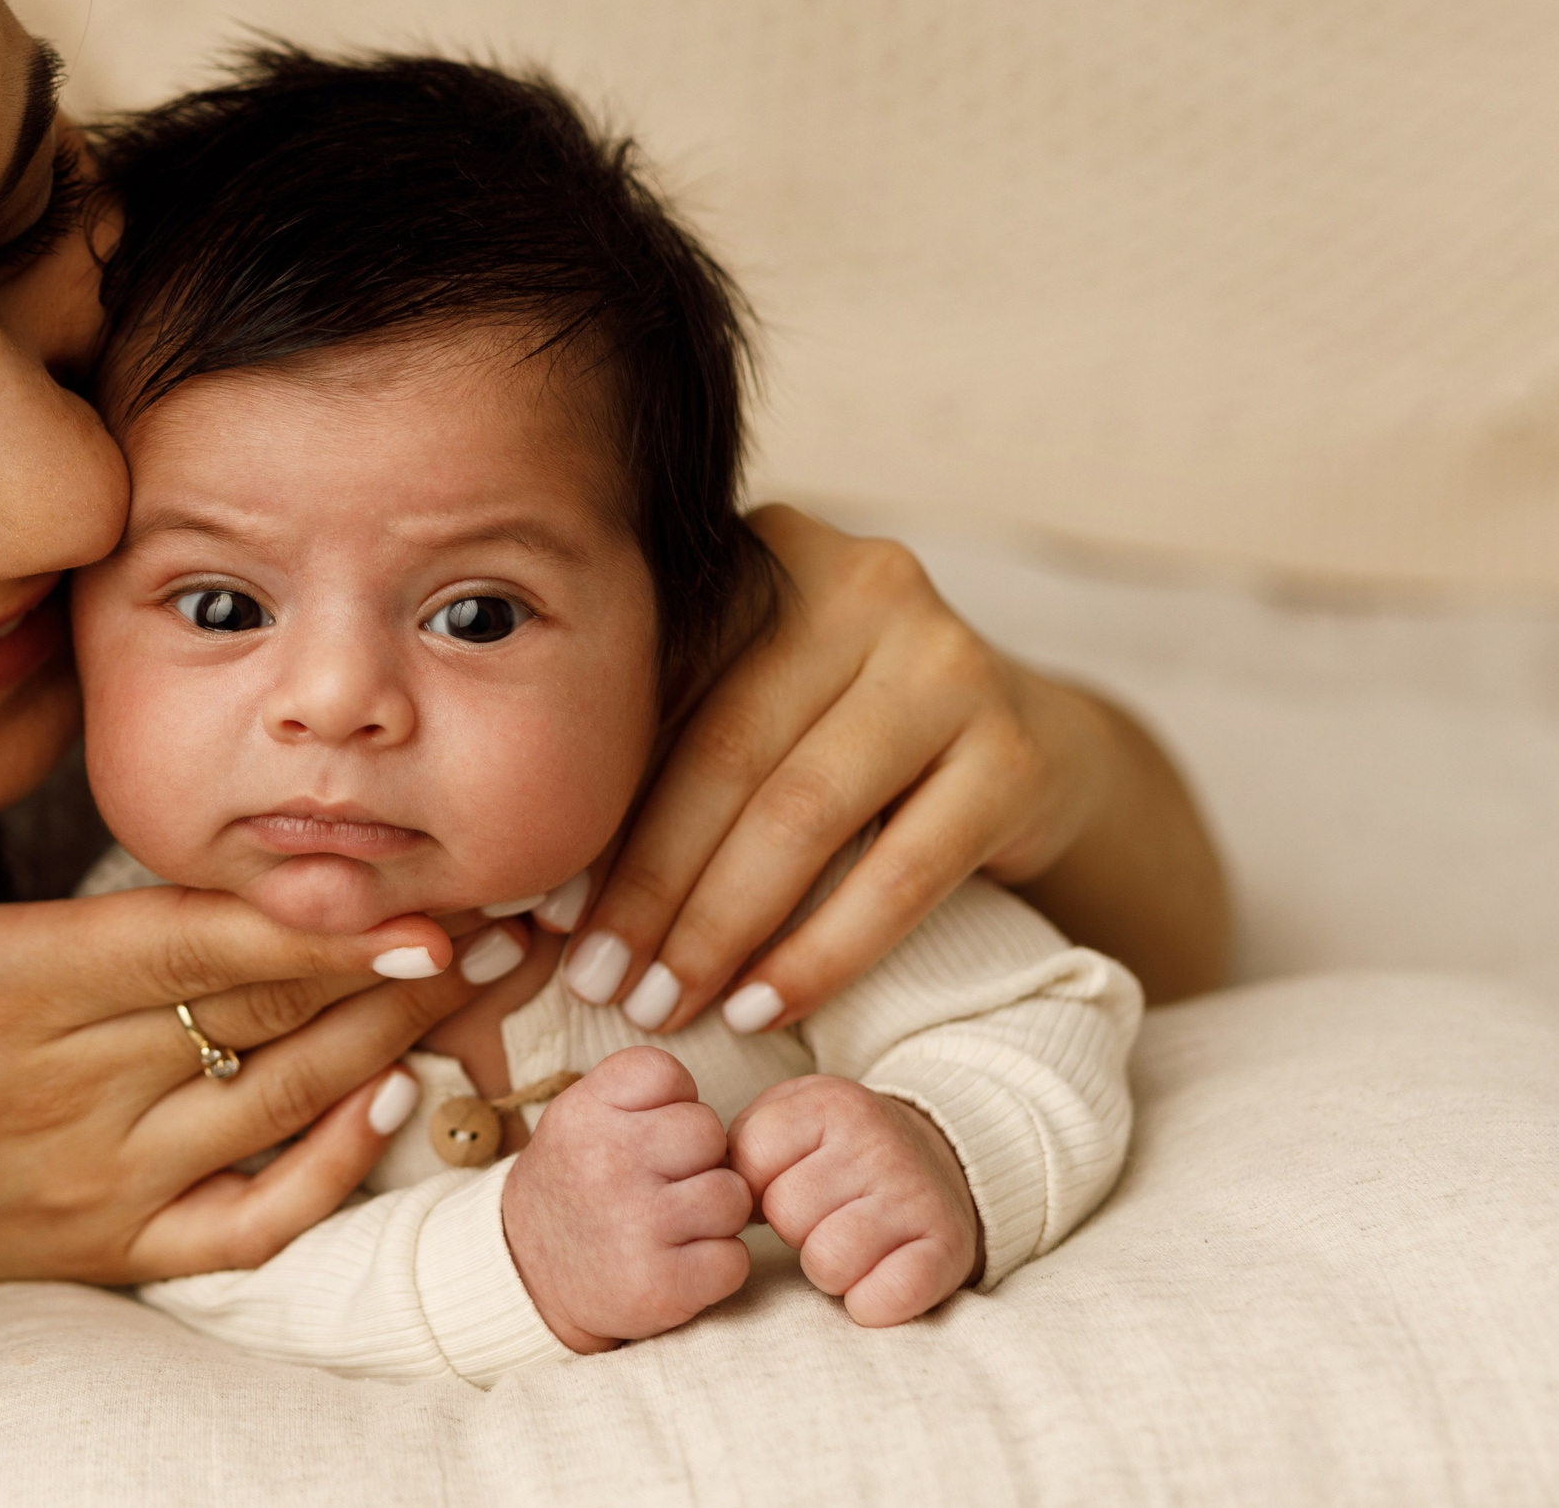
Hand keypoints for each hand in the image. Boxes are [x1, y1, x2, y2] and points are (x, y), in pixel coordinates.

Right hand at [0, 818, 496, 1486]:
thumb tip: (16, 679)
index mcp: (0, 987)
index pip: (185, 945)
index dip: (306, 923)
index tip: (409, 895)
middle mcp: (61, 1089)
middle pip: (256, 1017)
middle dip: (388, 966)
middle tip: (505, 918)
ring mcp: (90, 1180)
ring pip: (272, 1107)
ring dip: (386, 1047)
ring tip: (479, 988)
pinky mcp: (102, 1244)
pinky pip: (241, 1225)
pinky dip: (323, 1175)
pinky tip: (385, 1110)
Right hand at [501, 1047, 752, 1353]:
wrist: (527, 1278)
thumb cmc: (574, 1189)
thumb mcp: (578, 1120)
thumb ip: (640, 1098)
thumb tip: (729, 1125)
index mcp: (583, 1114)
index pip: (667, 1074)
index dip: (672, 1103)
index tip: (648, 1133)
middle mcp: (607, 1162)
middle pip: (708, 1131)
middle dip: (699, 1158)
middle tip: (665, 1184)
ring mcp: (636, 1225)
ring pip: (732, 1195)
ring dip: (715, 1214)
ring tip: (675, 1223)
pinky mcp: (661, 1285)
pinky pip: (734, 1259)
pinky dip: (717, 1265)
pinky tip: (679, 1263)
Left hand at [558, 505, 1227, 1033]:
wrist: (1023, 745)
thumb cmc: (834, 737)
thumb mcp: (746, 710)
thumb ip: (655, 755)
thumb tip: (535, 897)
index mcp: (768, 552)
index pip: (660, 691)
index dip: (597, 810)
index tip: (545, 916)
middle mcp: (863, 584)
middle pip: (724, 755)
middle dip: (649, 886)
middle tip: (598, 982)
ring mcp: (949, 661)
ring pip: (803, 815)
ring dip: (720, 929)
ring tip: (664, 1004)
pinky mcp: (1014, 753)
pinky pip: (899, 873)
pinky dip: (820, 954)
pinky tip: (761, 1007)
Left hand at [728, 1073, 979, 1325]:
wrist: (942, 1162)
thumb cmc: (841, 1151)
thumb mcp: (790, 1118)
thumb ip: (741, 1141)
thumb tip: (711, 1191)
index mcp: (829, 1104)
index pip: (748, 1163)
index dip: (756, 1187)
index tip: (784, 1183)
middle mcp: (877, 1144)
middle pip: (786, 1215)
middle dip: (793, 1228)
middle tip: (822, 1217)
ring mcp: (915, 1197)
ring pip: (827, 1262)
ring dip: (828, 1269)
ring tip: (848, 1245)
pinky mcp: (947, 1251)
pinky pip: (881, 1300)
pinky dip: (869, 1302)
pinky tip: (877, 1276)